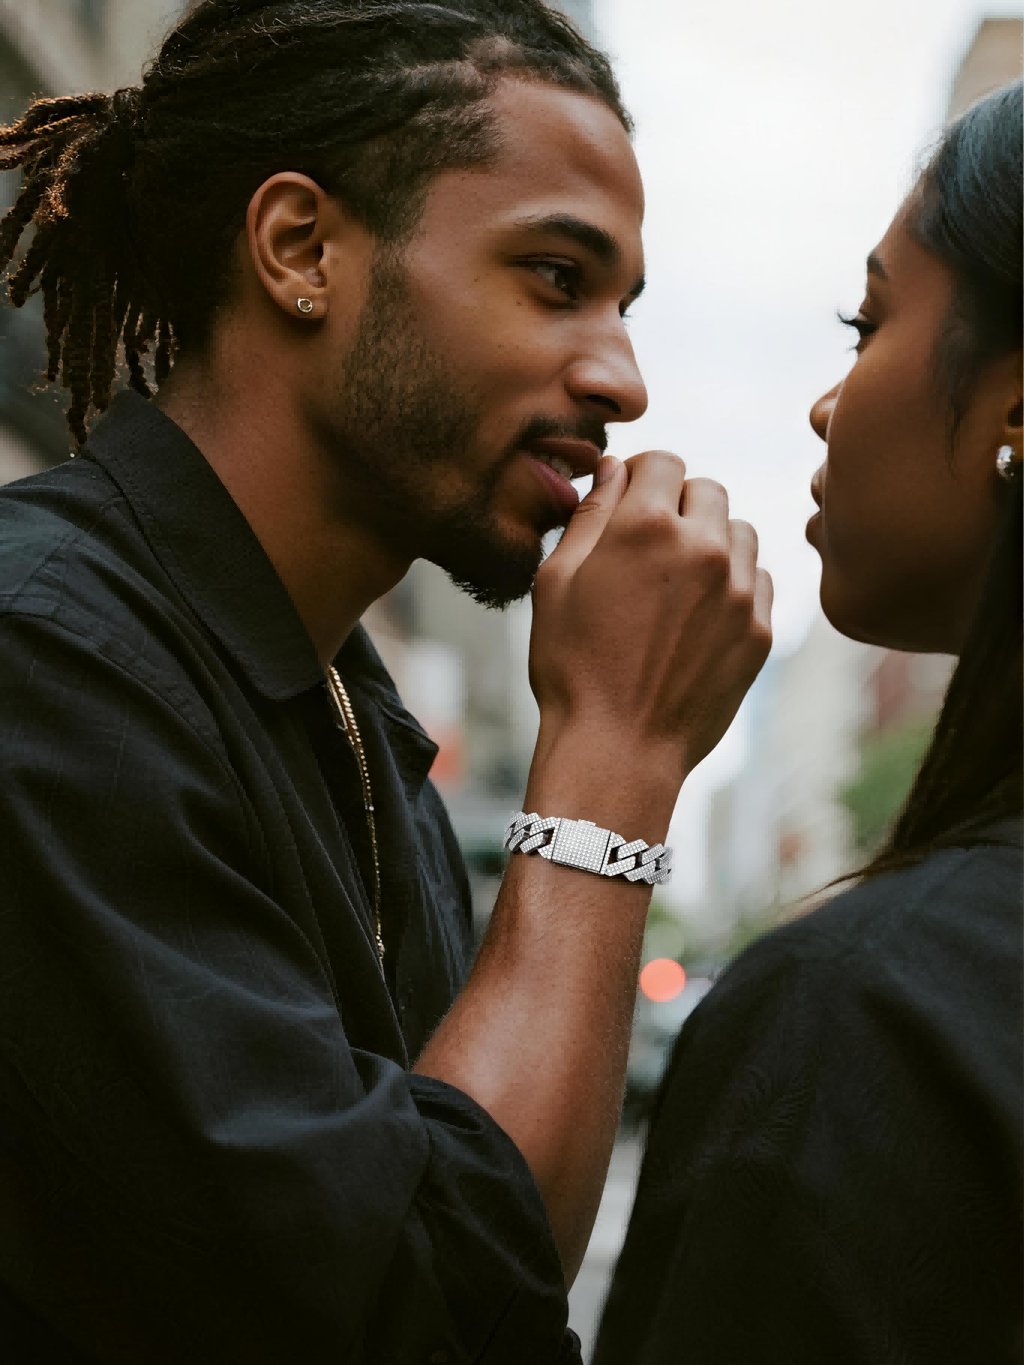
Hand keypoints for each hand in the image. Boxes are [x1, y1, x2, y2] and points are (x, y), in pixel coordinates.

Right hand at [528, 451, 772, 803]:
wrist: (617, 749)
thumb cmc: (572, 667)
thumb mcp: (556, 582)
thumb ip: (589, 515)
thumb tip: (615, 469)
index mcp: (645, 525)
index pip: (664, 461)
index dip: (642, 477)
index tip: (629, 503)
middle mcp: (701, 546)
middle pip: (708, 490)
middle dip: (679, 505)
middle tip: (650, 547)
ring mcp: (737, 590)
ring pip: (739, 532)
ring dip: (712, 542)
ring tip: (678, 581)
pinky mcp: (759, 630)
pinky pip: (757, 580)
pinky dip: (734, 585)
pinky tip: (700, 615)